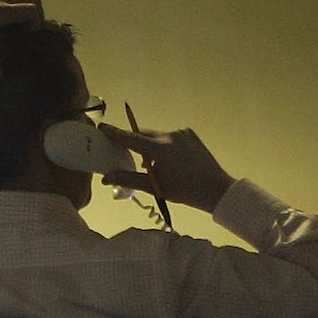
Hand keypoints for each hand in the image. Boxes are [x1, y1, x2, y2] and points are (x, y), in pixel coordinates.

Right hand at [99, 124, 235, 213]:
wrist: (216, 189)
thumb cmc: (184, 191)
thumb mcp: (153, 186)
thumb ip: (127, 179)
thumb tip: (106, 177)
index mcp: (161, 148)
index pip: (131, 138)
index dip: (114, 133)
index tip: (101, 127)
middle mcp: (171, 135)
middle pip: (143, 135)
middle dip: (133, 143)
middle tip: (125, 153)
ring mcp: (182, 133)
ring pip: (156, 136)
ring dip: (149, 147)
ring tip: (151, 166)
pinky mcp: (190, 134)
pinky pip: (169, 137)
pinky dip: (162, 146)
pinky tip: (167, 161)